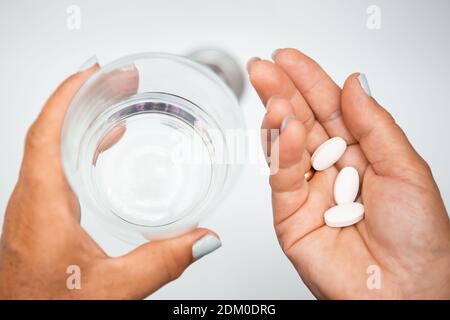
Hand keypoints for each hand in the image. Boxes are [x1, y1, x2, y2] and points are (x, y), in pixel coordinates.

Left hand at [0, 58, 220, 298]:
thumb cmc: (47, 309)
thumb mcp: (113, 288)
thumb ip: (162, 262)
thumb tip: (203, 239)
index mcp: (43, 205)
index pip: (47, 133)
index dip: (67, 95)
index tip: (92, 72)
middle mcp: (31, 201)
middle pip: (50, 132)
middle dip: (83, 100)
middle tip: (116, 83)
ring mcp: (32, 209)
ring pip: (50, 149)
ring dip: (80, 123)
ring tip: (113, 107)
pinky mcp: (38, 218)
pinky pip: (54, 168)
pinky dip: (78, 149)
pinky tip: (100, 150)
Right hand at [248, 48, 449, 298]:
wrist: (405, 293)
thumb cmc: (419, 239)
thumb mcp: (406, 168)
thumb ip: (374, 124)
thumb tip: (354, 83)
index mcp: (360, 154)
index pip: (329, 109)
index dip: (309, 82)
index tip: (289, 59)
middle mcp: (331, 169)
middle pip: (302, 122)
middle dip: (282, 92)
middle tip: (264, 67)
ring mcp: (307, 192)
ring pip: (285, 146)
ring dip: (277, 117)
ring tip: (271, 91)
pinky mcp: (289, 216)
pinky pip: (282, 178)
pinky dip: (282, 152)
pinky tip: (284, 129)